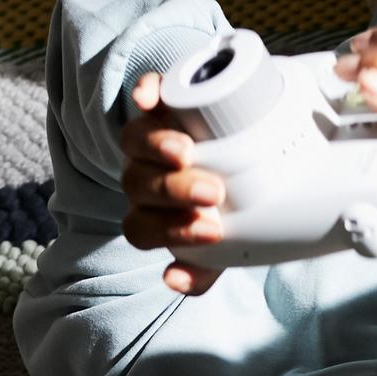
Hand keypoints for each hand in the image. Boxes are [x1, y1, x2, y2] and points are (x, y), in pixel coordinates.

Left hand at [119, 71, 226, 294]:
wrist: (241, 166)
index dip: (171, 232)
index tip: (214, 233)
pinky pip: (146, 93)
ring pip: (134, 142)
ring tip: (186, 152)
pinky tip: (152, 98)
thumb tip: (177, 281)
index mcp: (150, 216)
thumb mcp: (217, 249)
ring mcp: (148, 139)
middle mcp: (142, 178)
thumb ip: (202, 269)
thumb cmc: (223, 216)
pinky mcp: (162, 102)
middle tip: (212, 194)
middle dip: (173, 191)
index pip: (142, 228)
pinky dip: (147, 92)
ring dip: (156, 148)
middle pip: (139, 185)